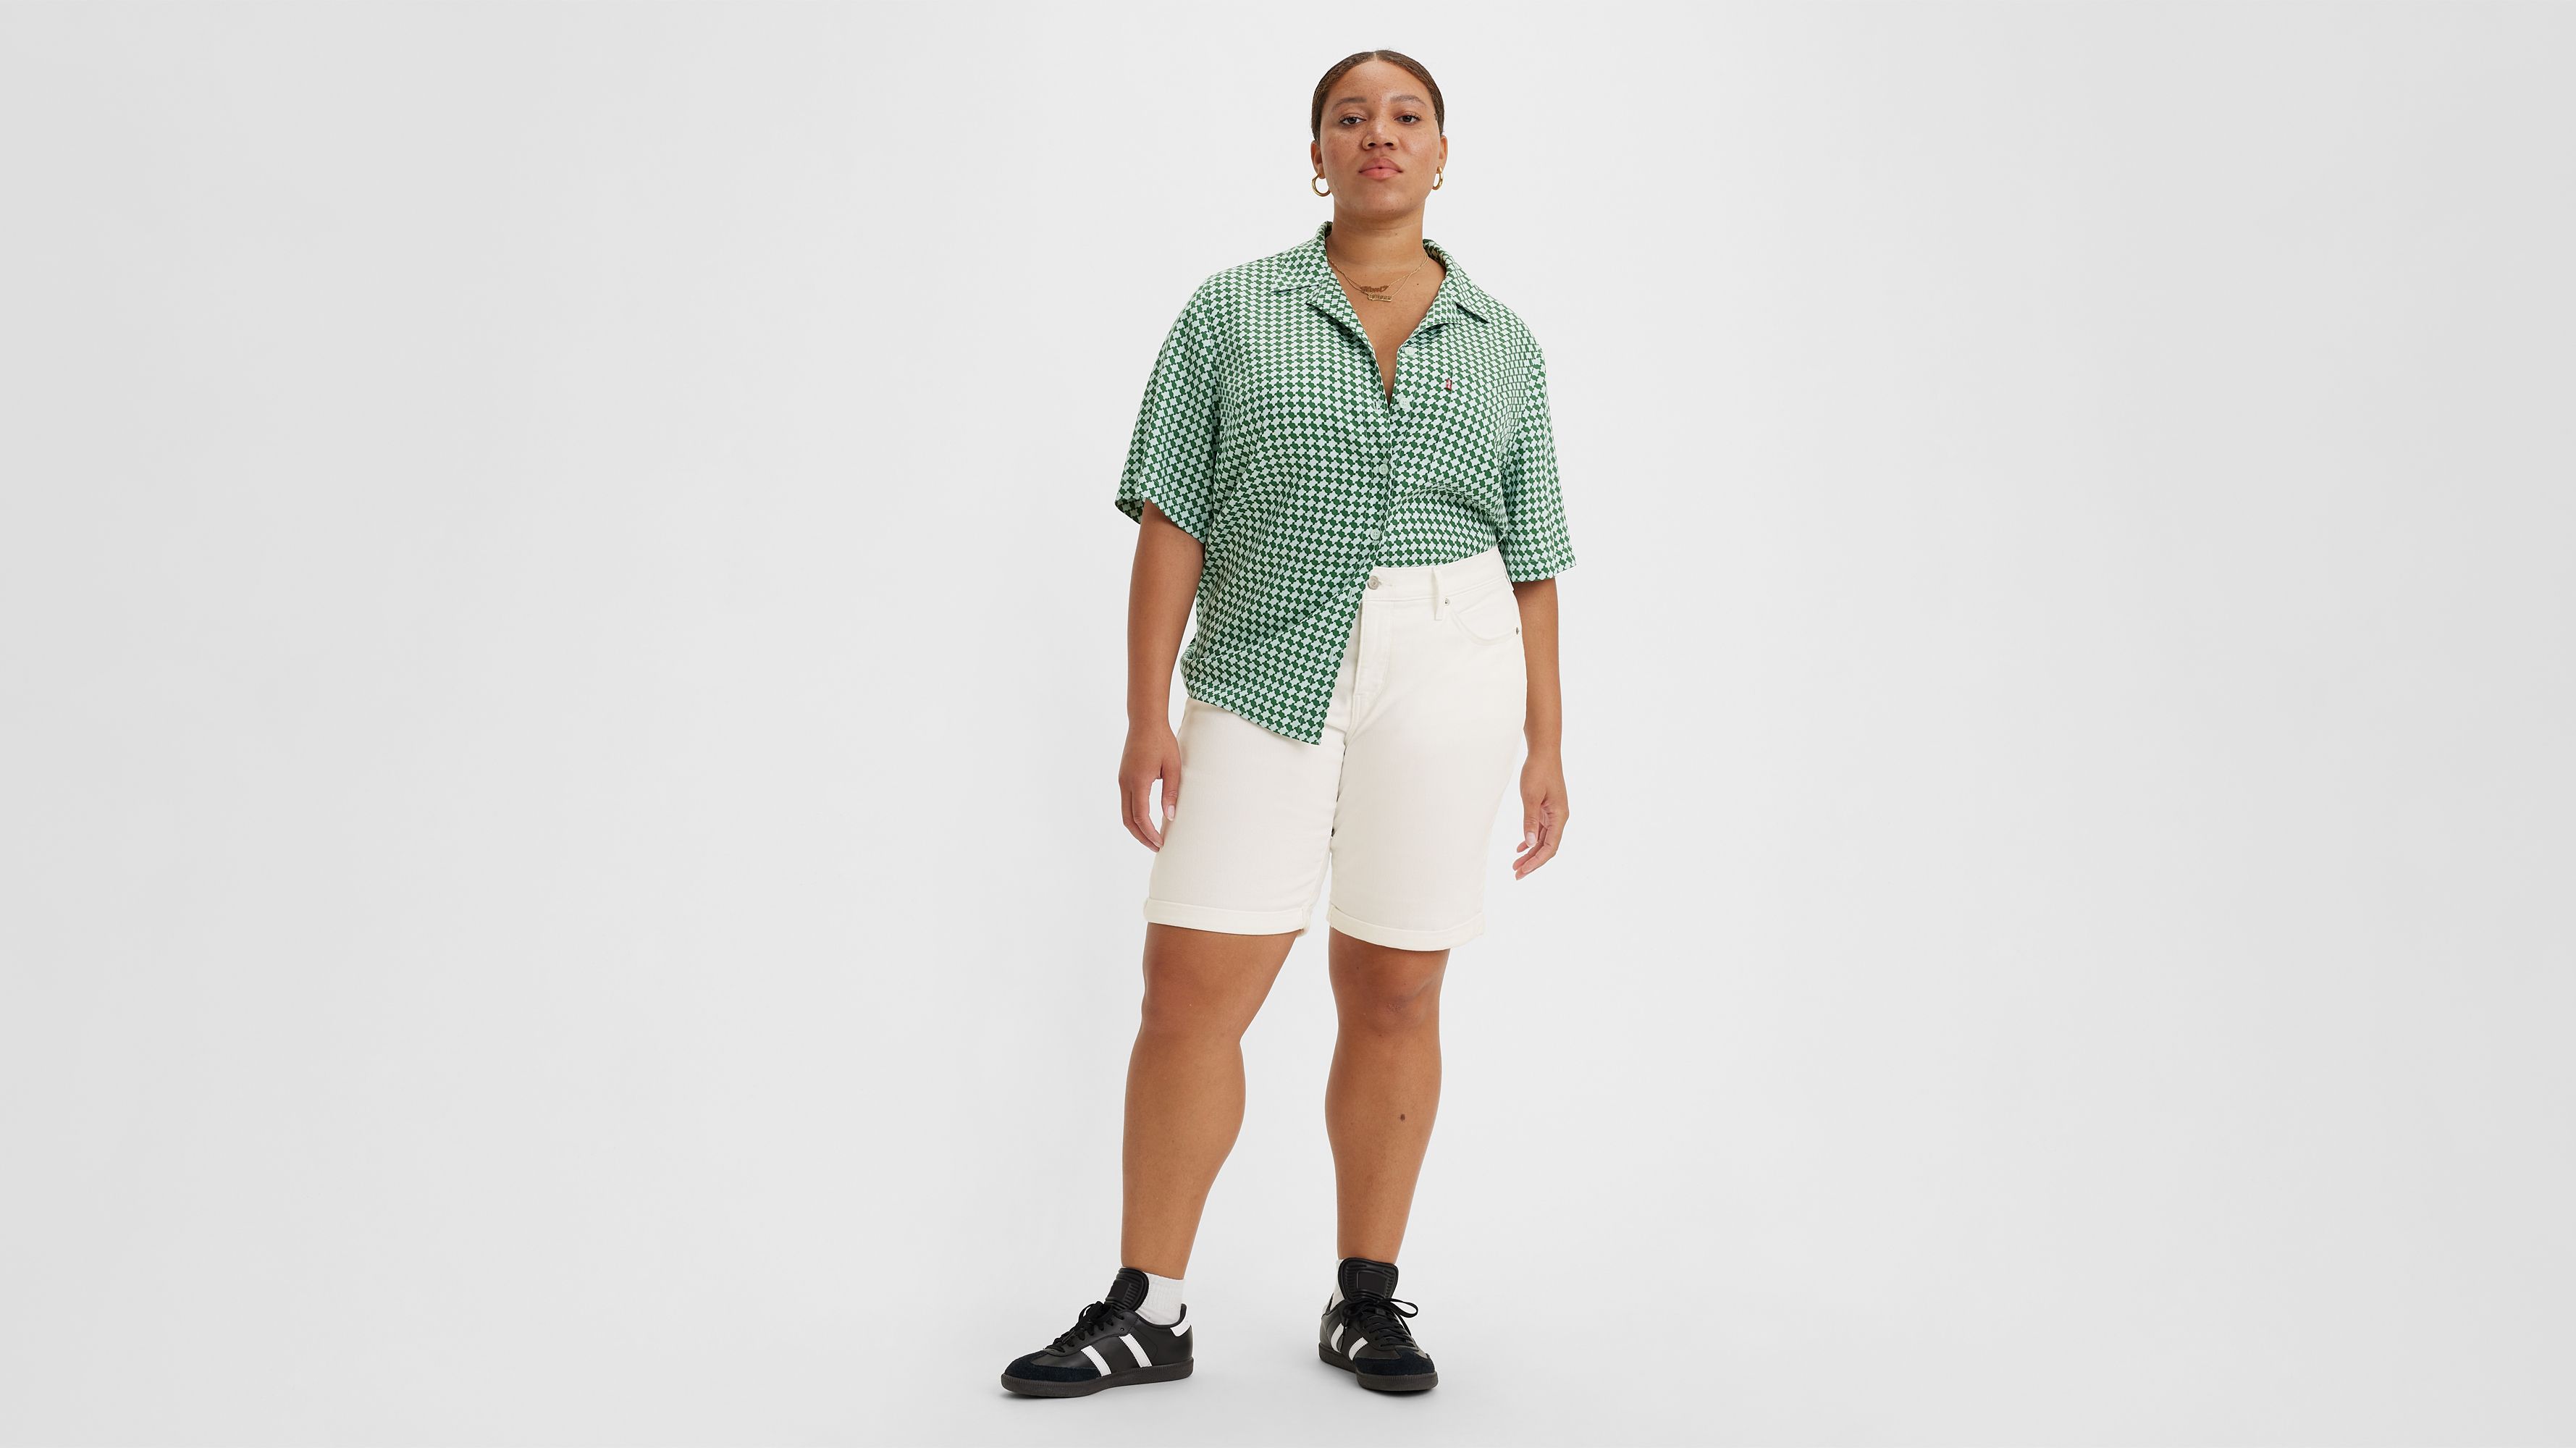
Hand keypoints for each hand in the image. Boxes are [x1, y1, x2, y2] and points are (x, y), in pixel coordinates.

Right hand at [1120, 721, 1183, 849]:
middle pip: (1128, 820)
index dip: (1150, 833)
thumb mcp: (1173, 767)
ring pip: (1124, 812)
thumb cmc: (1162, 741)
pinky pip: (1126, 802)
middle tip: (1156, 847)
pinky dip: (1134, 816)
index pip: (1141, 817)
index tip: (1161, 843)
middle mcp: (1125, 783)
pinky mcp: (1123, 777)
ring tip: (1151, 837)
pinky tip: (1146, 819)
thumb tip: (1170, 816)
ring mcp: (1122, 780)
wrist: (1145, 721)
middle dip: (1141, 836)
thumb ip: (1171, 792)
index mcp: (1138, 781)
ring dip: (1136, 828)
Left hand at [1512, 751, 1568, 877]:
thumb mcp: (1531, 797)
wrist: (1543, 752)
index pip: (1550, 847)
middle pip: (1547, 847)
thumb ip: (1530, 821)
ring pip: (1543, 840)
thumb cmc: (1538, 771)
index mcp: (1559, 816)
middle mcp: (1559, 817)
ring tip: (1516, 865)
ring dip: (1530, 853)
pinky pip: (1541, 830)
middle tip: (1516, 874)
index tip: (1523, 871)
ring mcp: (1553, 814)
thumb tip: (1530, 843)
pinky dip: (1531, 840)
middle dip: (1533, 862)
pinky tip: (1520, 848)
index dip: (1537, 862)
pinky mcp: (1547, 809)